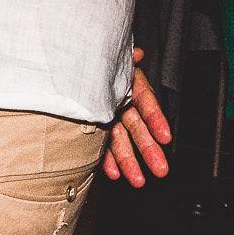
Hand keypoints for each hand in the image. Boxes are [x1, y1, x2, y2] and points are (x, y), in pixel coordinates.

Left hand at [101, 48, 171, 186]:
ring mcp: (109, 119)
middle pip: (137, 128)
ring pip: (121, 142)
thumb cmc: (91, 60)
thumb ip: (124, 59)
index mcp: (129, 85)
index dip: (156, 120)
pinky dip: (107, 160)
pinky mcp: (95, 131)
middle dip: (149, 150)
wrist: (68, 67)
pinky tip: (113, 173)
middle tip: (161, 169)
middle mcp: (121, 104)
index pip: (146, 103)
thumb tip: (136, 54)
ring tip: (138, 180)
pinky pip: (102, 147)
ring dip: (129, 162)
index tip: (165, 136)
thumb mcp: (107, 56)